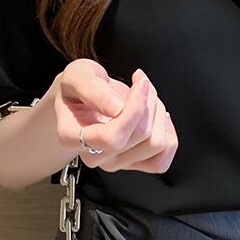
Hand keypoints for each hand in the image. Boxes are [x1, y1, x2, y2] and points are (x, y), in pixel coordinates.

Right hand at [54, 58, 177, 173]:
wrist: (78, 102)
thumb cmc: (77, 90)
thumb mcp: (77, 74)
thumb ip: (93, 89)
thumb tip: (117, 108)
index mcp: (72, 136)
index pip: (111, 137)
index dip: (133, 110)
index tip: (140, 84)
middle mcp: (93, 156)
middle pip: (140, 137)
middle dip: (149, 103)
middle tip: (142, 84)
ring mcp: (114, 163)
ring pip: (155, 144)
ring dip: (159, 113)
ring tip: (146, 97)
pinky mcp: (133, 164)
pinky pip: (162, 160)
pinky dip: (168, 134)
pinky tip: (156, 116)